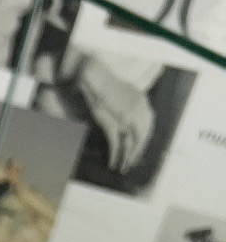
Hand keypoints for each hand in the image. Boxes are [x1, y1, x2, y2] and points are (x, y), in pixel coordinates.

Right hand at [72, 56, 153, 171]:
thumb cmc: (102, 82)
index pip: (148, 124)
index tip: (139, 149)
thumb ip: (126, 107)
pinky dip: (115, 155)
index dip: (144, 139)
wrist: (93, 75)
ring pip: (132, 142)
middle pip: (143, 136)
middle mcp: (139, 109)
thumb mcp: (119, 94)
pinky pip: (117, 143)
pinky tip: (113, 163)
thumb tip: (125, 123)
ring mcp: (128, 116)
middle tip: (132, 163)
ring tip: (123, 167)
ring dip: (128, 157)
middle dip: (138, 152)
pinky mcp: (114, 122)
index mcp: (142, 100)